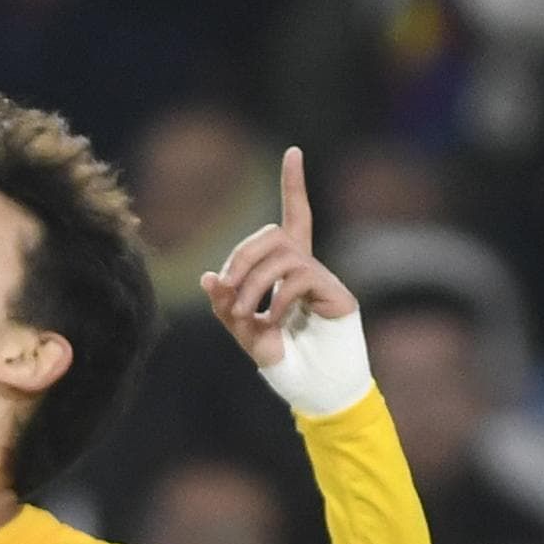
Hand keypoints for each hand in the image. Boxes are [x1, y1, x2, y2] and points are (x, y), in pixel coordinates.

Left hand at [201, 147, 357, 369]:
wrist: (318, 392)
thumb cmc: (287, 363)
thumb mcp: (247, 333)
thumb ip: (227, 307)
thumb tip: (207, 277)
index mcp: (287, 271)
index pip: (292, 217)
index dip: (294, 184)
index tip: (294, 150)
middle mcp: (307, 267)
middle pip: (271, 234)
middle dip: (241, 257)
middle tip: (228, 292)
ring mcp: (323, 280)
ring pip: (281, 253)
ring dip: (253, 282)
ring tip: (245, 315)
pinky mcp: (336, 295)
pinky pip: (298, 277)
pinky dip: (277, 299)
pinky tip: (274, 321)